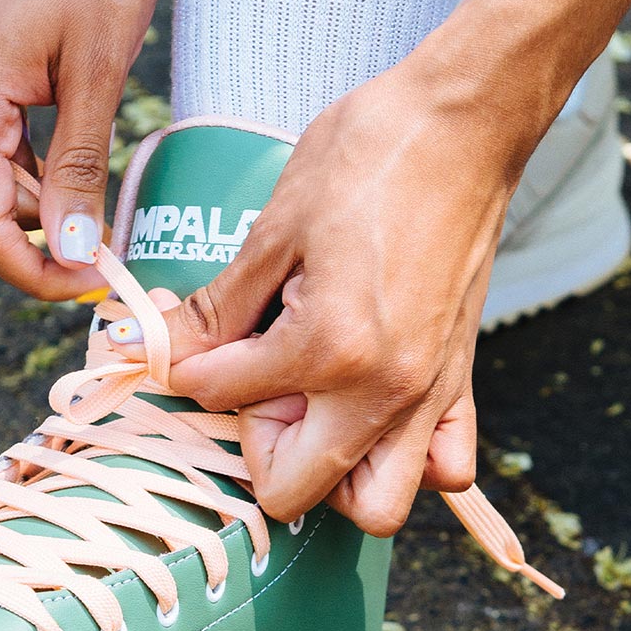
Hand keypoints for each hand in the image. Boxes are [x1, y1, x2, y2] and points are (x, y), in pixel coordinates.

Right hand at [0, 0, 165, 298]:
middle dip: (28, 237)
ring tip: (83, 172)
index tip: (92, 279)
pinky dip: (9, 168)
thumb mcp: (103, 70)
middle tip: (97, 222)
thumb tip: (76, 251)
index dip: (35, 273)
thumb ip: (81, 168)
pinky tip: (58, 142)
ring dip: (19, 204)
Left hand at [163, 55, 524, 536]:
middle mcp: (384, 391)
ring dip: (332, 476)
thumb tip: (164, 348)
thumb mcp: (276, 225)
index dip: (190, 369)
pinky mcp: (460, 383)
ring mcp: (429, 396)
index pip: (227, 397)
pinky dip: (408, 462)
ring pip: (375, 505)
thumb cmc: (373, 155)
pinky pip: (444, 468)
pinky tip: (372, 412)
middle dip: (261, 450)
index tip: (187, 340)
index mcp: (329, 347)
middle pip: (297, 492)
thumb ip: (220, 307)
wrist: (466, 124)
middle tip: (254, 388)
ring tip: (312, 412)